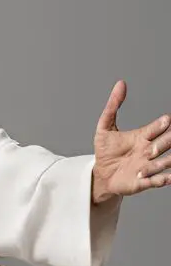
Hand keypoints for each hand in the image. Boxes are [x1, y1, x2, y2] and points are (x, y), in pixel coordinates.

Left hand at [93, 79, 170, 201]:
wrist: (101, 174)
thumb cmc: (106, 151)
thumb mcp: (105, 127)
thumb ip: (113, 106)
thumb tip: (120, 83)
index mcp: (143, 137)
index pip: (155, 129)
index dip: (160, 125)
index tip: (166, 120)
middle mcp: (149, 151)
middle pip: (164, 144)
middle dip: (168, 140)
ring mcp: (148, 166)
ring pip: (164, 162)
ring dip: (167, 160)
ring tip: (169, 159)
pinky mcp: (143, 182)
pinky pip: (156, 181)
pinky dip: (163, 179)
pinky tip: (167, 178)